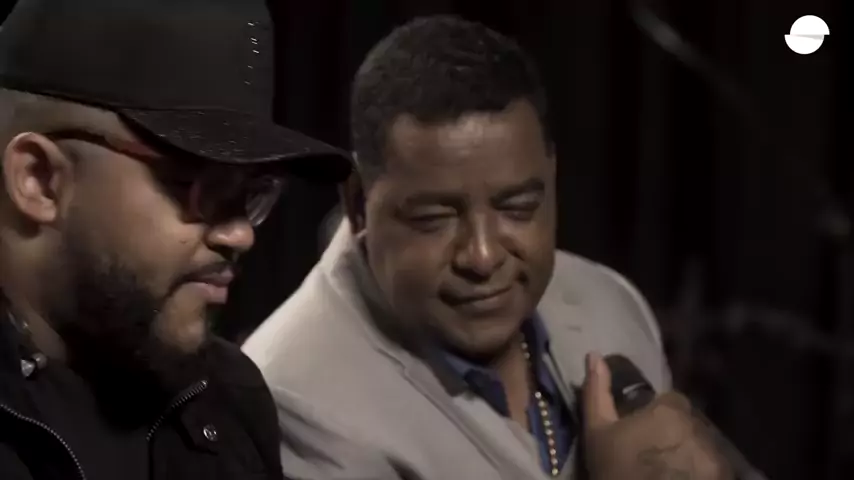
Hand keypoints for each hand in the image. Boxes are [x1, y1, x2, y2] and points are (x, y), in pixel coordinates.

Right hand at [581, 352, 734, 479]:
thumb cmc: (615, 470)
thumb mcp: (597, 432)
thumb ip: (597, 392)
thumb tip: (594, 354)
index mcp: (669, 409)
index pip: (670, 402)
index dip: (656, 418)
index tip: (643, 436)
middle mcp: (699, 426)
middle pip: (688, 423)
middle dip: (675, 435)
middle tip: (655, 457)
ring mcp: (716, 455)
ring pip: (703, 445)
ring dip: (691, 454)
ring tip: (670, 472)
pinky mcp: (725, 476)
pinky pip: (716, 468)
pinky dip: (704, 473)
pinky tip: (684, 477)